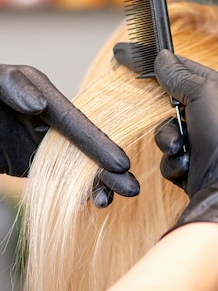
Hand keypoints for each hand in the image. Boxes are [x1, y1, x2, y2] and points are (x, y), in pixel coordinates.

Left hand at [0, 64, 139, 206]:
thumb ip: (13, 87)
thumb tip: (39, 106)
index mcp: (42, 94)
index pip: (75, 123)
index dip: (98, 144)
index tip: (119, 163)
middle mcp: (46, 117)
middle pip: (82, 146)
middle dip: (107, 169)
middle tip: (132, 189)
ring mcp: (38, 140)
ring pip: (73, 165)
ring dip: (93, 183)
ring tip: (108, 202)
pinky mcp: (28, 159)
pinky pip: (55, 176)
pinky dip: (74, 189)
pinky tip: (89, 201)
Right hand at [114, 43, 217, 282]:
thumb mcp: (204, 94)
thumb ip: (180, 75)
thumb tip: (162, 57)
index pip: (188, 70)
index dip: (160, 64)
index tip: (128, 55)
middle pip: (175, 104)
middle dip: (169, 117)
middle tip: (171, 122)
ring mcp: (209, 142)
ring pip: (170, 132)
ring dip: (170, 141)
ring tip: (181, 150)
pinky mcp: (198, 166)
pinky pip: (172, 156)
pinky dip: (175, 161)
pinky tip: (186, 167)